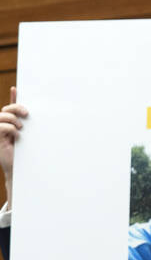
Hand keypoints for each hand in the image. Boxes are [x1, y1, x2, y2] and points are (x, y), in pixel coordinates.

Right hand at [0, 87, 27, 206]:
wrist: (22, 171)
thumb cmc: (29, 156)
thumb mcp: (33, 139)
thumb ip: (33, 127)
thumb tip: (38, 118)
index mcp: (12, 124)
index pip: (10, 107)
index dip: (13, 97)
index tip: (16, 88)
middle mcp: (3, 126)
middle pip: (6, 109)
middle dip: (16, 107)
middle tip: (27, 113)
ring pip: (2, 116)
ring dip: (13, 119)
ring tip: (22, 128)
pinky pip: (1, 127)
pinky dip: (11, 129)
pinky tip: (17, 137)